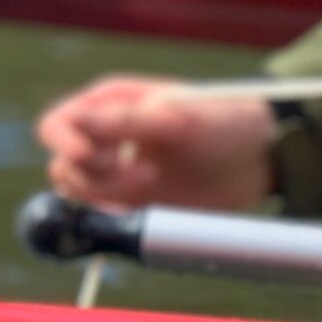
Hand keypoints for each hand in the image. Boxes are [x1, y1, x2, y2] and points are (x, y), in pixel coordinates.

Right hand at [35, 77, 277, 211]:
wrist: (261, 158)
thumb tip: (77, 125)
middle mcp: (107, 138)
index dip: (63, 141)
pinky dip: (113, 217)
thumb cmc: (223, 122)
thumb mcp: (177, 118)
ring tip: (152, 182)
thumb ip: (126, 122)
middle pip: (63, 164)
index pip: (59, 124)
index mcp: (109, 104)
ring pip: (79, 192)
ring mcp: (119, 172)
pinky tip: (145, 207)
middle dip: (93, 174)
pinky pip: (104, 215)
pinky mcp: (135, 202)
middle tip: (145, 174)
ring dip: (106, 194)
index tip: (86, 154)